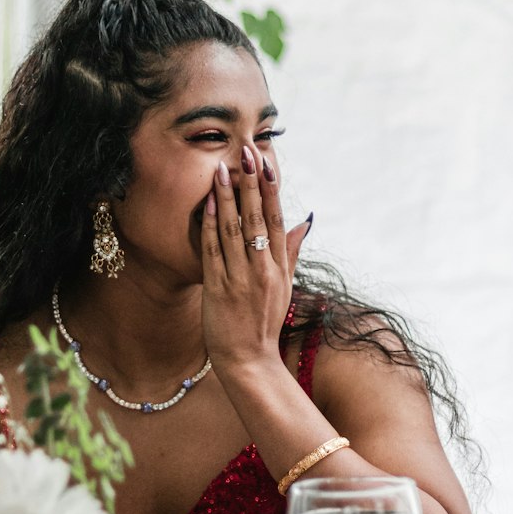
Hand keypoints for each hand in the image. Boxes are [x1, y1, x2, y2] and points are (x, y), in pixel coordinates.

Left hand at [200, 146, 310, 374]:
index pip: (276, 219)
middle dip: (252, 183)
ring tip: (224, 169)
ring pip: (234, 230)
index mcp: (279, 266)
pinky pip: (214, 249)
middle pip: (257, 218)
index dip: (271, 189)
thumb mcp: (286, 285)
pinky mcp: (218, 288)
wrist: (250, 361)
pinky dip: (211, 224)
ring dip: (229, 197)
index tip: (267, 162)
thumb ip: (291, 250)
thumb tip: (305, 219)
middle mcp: (262, 269)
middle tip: (248, 152)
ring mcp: (240, 278)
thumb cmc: (265, 322)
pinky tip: (208, 202)